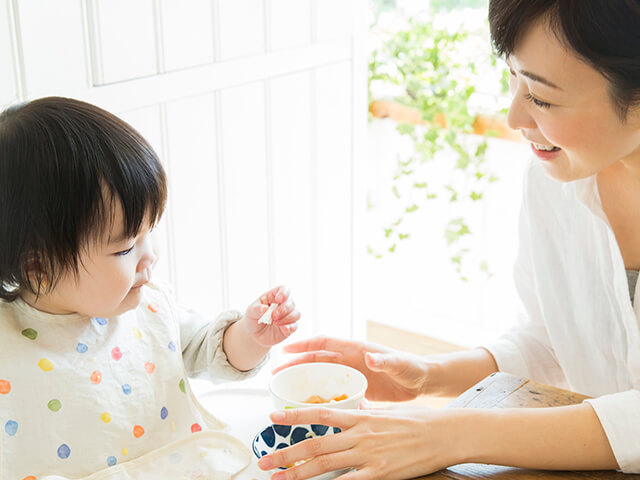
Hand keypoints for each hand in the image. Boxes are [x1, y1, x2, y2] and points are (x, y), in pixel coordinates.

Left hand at [241, 285, 300, 346]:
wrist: (253, 334)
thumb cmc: (253, 318)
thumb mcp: (250, 312)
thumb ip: (257, 309)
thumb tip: (265, 308)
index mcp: (274, 296)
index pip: (284, 289)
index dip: (284, 293)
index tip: (278, 299)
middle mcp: (283, 305)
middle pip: (291, 302)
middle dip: (284, 309)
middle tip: (274, 315)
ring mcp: (287, 316)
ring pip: (296, 313)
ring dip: (287, 318)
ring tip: (275, 323)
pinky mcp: (289, 327)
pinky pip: (295, 326)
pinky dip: (290, 327)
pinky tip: (283, 328)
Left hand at [257, 407, 463, 479]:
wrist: (444, 432)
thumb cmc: (417, 422)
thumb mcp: (386, 413)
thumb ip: (364, 416)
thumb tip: (348, 414)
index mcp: (360, 417)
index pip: (319, 414)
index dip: (294, 416)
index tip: (272, 417)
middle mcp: (359, 434)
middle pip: (315, 444)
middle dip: (286, 454)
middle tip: (264, 461)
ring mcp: (369, 455)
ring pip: (325, 464)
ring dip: (298, 472)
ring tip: (278, 478)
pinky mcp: (380, 473)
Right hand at [273, 336, 429, 401]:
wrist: (423, 381)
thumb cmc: (413, 368)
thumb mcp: (400, 364)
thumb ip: (386, 361)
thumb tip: (371, 358)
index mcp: (356, 350)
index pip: (324, 343)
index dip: (304, 345)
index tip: (285, 350)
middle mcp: (351, 360)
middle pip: (317, 360)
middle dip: (296, 364)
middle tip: (276, 374)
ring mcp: (352, 374)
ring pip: (322, 377)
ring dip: (305, 382)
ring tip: (286, 392)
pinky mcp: (357, 388)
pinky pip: (334, 392)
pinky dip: (322, 399)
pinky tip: (312, 410)